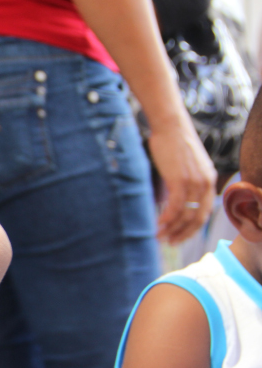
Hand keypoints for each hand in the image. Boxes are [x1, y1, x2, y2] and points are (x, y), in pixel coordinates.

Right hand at [147, 117, 216, 243]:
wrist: (170, 125)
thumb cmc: (173, 143)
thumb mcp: (185, 166)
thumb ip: (185, 183)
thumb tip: (172, 200)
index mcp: (209, 180)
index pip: (204, 212)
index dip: (192, 228)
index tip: (179, 235)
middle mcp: (205, 183)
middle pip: (197, 218)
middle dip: (182, 233)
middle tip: (169, 242)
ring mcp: (194, 182)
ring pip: (185, 215)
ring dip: (171, 228)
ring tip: (159, 236)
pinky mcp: (180, 180)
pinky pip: (176, 207)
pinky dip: (167, 219)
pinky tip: (158, 224)